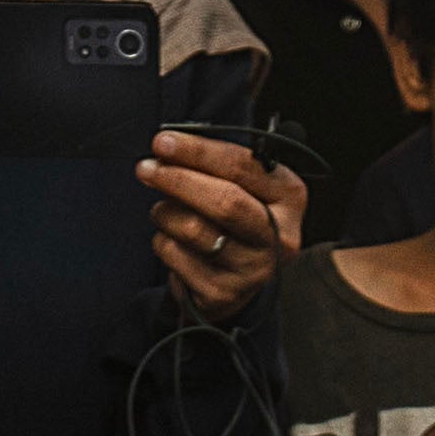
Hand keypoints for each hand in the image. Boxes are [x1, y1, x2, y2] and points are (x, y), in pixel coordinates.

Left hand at [142, 128, 303, 324]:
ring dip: (165, 212)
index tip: (163, 142)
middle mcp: (279, 236)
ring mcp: (253, 269)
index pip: (242, 167)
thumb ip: (214, 165)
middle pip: (224, 201)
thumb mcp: (241, 185)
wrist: (235, 280)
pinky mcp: (224, 293)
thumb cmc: (235, 221)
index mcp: (288, 196)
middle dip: (178, 180)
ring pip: (195, 229)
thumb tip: (167, 147)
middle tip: (146, 169)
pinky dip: (163, 242)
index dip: (198, 152)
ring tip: (161, 210)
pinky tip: (170, 240)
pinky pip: (178, 257)